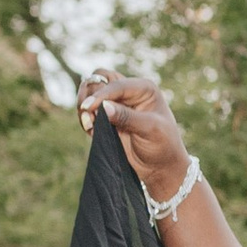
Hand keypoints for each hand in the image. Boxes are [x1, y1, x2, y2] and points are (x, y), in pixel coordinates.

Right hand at [77, 73, 190, 202]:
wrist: (159, 167)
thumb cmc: (162, 146)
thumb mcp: (150, 130)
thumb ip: (127, 117)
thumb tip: (104, 107)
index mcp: (144, 89)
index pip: (116, 84)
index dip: (100, 94)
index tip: (88, 108)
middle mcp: (128, 92)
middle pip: (98, 79)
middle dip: (89, 94)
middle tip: (88, 114)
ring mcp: (116, 104)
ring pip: (89, 93)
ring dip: (84, 107)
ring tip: (90, 125)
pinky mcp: (106, 117)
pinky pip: (88, 111)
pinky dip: (85, 119)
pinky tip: (92, 131)